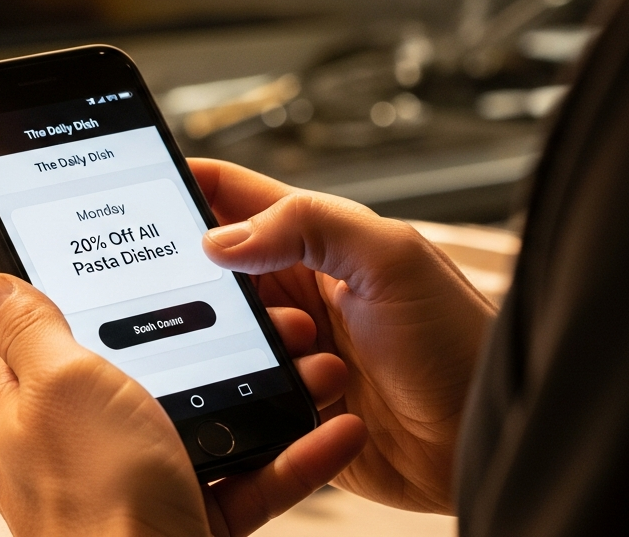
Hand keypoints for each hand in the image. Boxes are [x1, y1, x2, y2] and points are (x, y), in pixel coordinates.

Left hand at [0, 274, 366, 536]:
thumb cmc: (95, 502)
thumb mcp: (60, 383)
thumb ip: (28, 329)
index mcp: (25, 408)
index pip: (48, 332)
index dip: (92, 294)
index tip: (141, 264)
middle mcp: (73, 446)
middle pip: (142, 372)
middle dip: (205, 341)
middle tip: (255, 315)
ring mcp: (130, 485)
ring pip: (203, 422)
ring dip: (263, 392)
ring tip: (309, 364)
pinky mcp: (182, 520)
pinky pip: (242, 479)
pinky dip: (289, 457)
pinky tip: (328, 432)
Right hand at [191, 158, 496, 513]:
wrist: (488, 444)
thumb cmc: (463, 345)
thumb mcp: (393, 259)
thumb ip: (310, 226)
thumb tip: (222, 236)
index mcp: (320, 241)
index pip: (236, 197)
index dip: (188, 184)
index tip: (140, 186)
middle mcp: (300, 291)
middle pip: (215, 273)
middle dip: (208, 286)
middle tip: (232, 300)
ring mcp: (291, 351)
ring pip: (221, 339)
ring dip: (247, 350)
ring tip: (313, 359)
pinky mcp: (289, 406)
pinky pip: (240, 395)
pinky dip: (251, 396)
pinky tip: (299, 398)